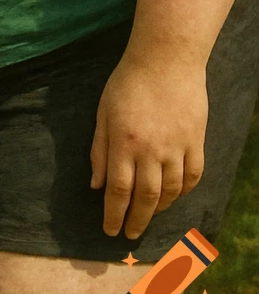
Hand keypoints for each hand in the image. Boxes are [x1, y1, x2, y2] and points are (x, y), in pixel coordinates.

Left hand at [90, 53, 207, 239]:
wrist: (165, 59)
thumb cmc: (128, 82)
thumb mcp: (104, 112)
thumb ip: (99, 149)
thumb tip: (96, 185)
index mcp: (124, 142)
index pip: (118, 190)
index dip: (114, 215)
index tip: (110, 231)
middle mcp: (151, 150)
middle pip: (146, 197)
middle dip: (137, 220)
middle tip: (131, 234)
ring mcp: (177, 147)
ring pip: (171, 191)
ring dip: (160, 208)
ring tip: (150, 214)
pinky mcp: (196, 141)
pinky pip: (193, 176)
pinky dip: (184, 191)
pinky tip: (175, 196)